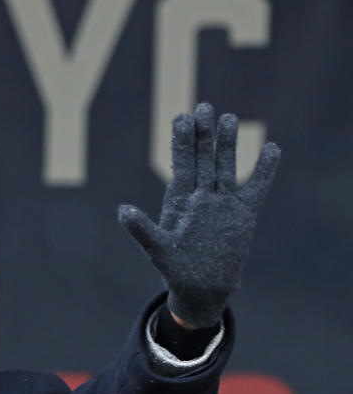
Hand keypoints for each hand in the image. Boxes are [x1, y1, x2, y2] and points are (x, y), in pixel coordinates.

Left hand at [117, 102, 279, 327]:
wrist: (201, 286)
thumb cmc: (175, 267)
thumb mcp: (157, 247)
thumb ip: (141, 229)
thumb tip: (122, 211)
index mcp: (180, 199)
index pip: (182, 163)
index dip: (181, 141)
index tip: (181, 116)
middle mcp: (202, 195)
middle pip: (203, 158)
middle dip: (203, 134)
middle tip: (204, 106)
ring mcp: (223, 202)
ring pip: (226, 167)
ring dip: (228, 144)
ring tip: (230, 118)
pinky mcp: (243, 214)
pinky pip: (255, 188)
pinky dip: (263, 170)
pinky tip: (271, 148)